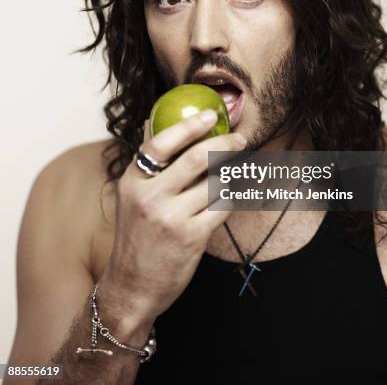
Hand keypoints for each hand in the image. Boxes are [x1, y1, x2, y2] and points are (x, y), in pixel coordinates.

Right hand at [100, 110, 245, 319]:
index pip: (161, 142)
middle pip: (197, 158)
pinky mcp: (192, 238)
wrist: (132, 287)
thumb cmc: (136, 237)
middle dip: (226, 144)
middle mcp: (150, 197)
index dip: (190, 125)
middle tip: (239, 139)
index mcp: (133, 181)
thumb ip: (147, 163)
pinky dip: (232, 197)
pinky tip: (234, 193)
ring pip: (216, 183)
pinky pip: (222, 207)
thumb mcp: (130, 197)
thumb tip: (155, 122)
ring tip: (239, 167)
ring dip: (232, 172)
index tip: (212, 116)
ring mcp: (171, 218)